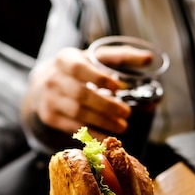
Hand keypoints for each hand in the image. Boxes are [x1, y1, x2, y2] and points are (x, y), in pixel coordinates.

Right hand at [26, 44, 151, 140]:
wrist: (45, 85)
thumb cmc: (79, 70)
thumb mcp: (94, 58)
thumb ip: (121, 57)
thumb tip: (149, 58)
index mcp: (65, 59)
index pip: (79, 68)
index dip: (100, 78)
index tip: (119, 87)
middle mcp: (53, 79)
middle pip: (81, 94)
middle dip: (107, 106)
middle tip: (127, 113)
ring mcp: (49, 99)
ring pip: (78, 113)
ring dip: (103, 122)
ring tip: (122, 126)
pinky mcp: (50, 117)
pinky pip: (73, 128)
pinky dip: (93, 133)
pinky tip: (108, 136)